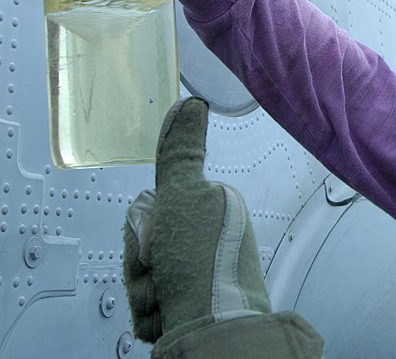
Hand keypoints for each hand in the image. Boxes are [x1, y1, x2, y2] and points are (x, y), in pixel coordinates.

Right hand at [124, 97, 322, 357]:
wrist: (211, 329)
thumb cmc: (203, 264)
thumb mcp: (186, 195)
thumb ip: (181, 151)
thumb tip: (191, 103)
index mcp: (213, 211)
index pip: (151, 211)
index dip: (146, 228)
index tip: (159, 238)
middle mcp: (209, 242)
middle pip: (147, 244)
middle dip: (144, 262)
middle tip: (163, 270)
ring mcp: (201, 277)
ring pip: (146, 276)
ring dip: (146, 290)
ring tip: (168, 297)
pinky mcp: (191, 309)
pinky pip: (151, 307)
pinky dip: (153, 314)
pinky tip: (169, 315)